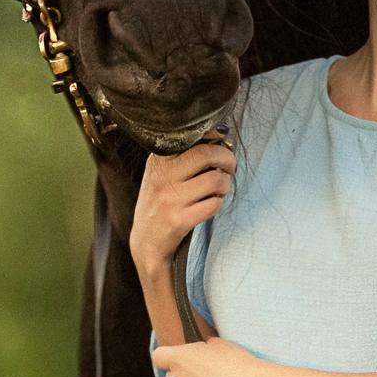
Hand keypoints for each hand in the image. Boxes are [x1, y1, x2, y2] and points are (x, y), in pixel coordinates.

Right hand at [130, 136, 236, 276]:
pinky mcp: (178, 220)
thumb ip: (184, 155)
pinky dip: (219, 203)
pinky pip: (214, 204)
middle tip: (230, 167)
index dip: (214, 138)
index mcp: (158, 161)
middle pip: (206, 154)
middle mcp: (161, 178)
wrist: (146, 241)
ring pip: (215, 180)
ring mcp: (169, 199)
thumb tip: (221, 135)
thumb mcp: (161, 174)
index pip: (191, 138)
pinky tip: (212, 204)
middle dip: (227, 159)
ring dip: (225, 184)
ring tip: (220, 188)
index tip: (223, 143)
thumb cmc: (160, 203)